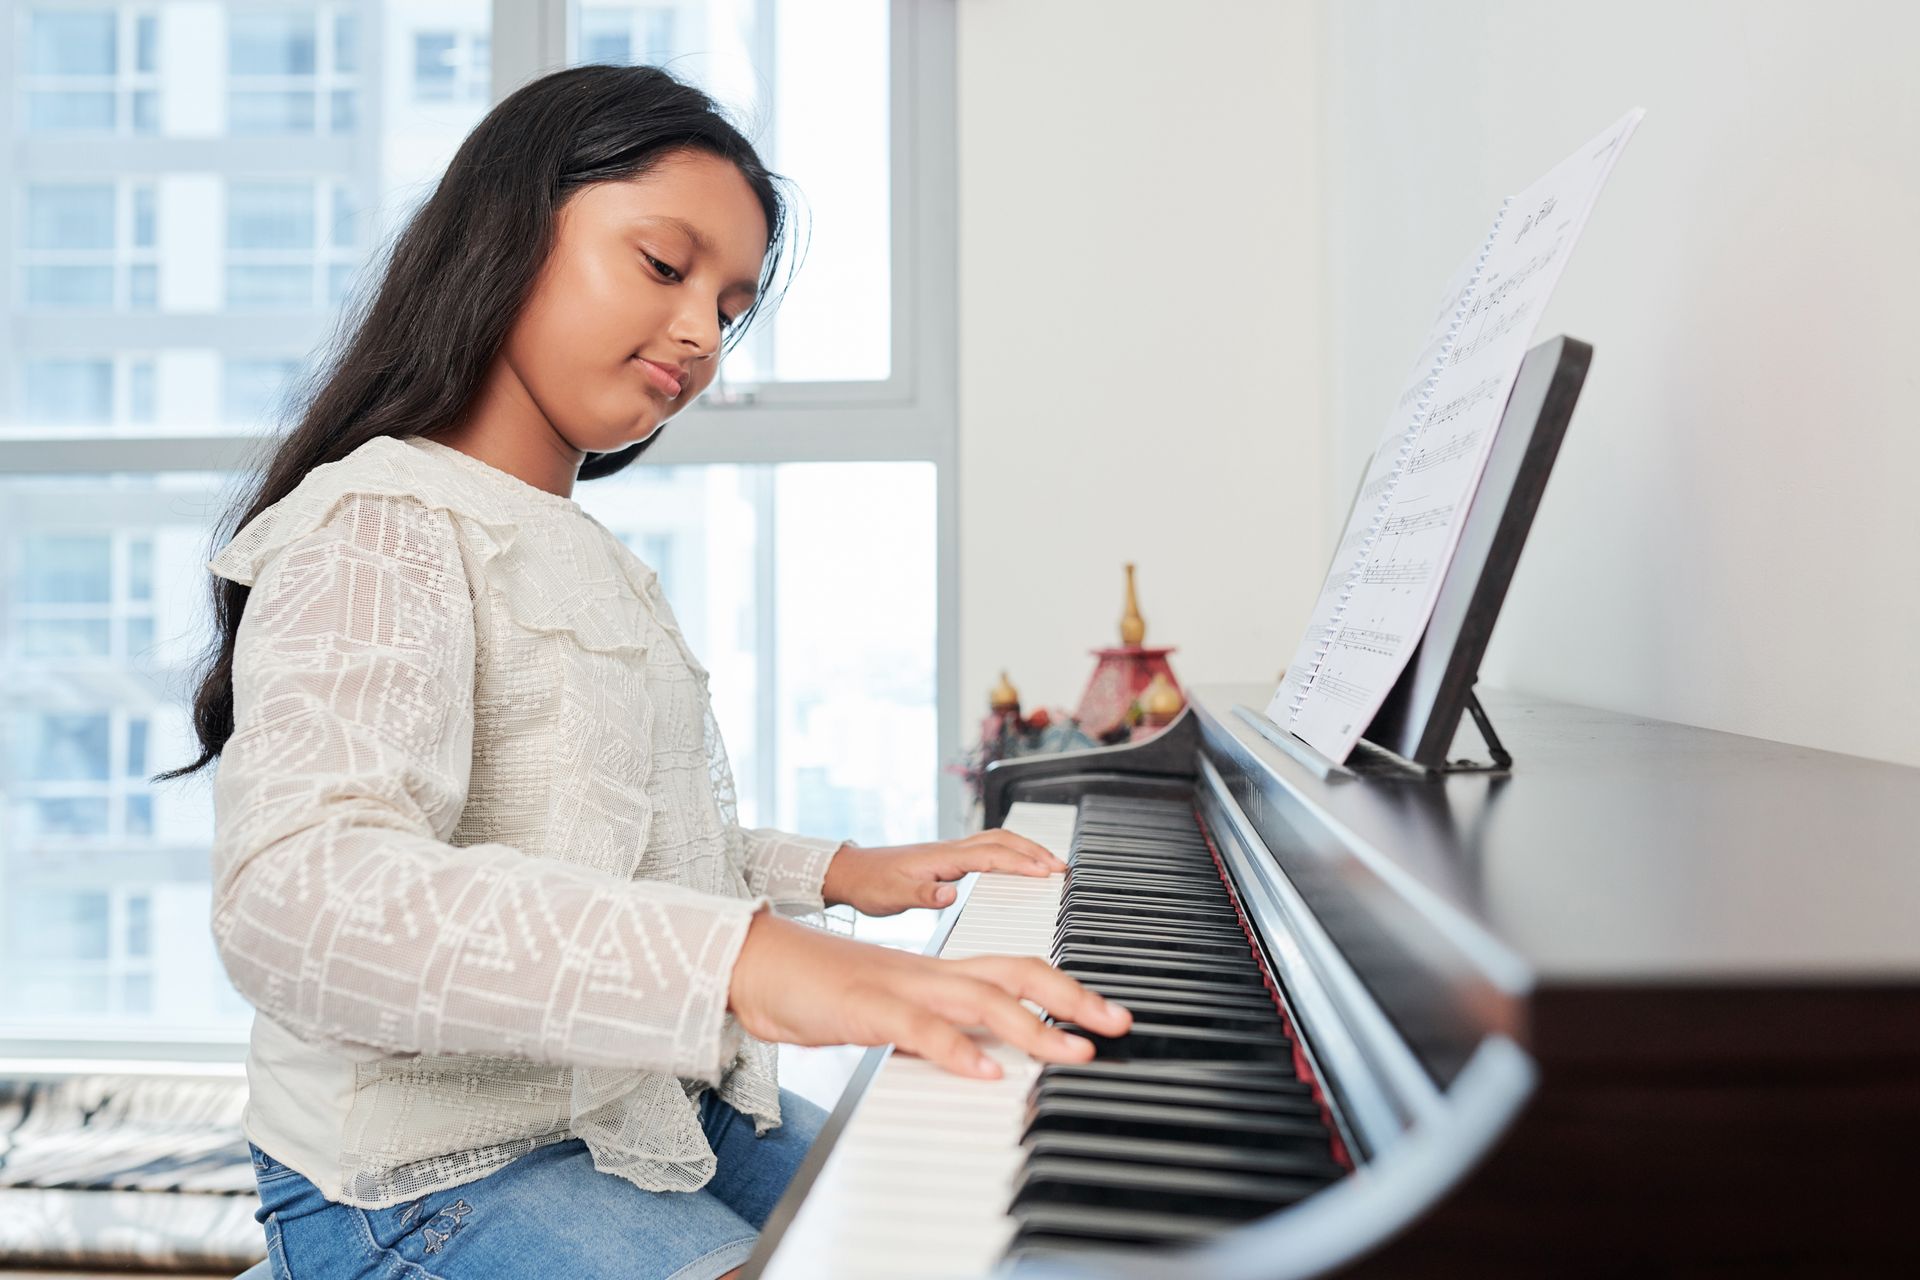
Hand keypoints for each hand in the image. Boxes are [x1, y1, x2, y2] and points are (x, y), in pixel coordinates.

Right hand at [727, 909, 1131, 1078]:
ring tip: (1074, 1052)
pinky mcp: (866, 1008)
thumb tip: (978, 1058)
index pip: (1018, 969)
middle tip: (1118, 1024)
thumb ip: (935, 1031)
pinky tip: (987, 1070)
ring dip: (1034, 1027)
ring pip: (982, 996)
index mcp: (939, 972)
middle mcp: (931, 972)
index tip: (1109, 1015)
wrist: (757, 963)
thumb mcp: (891, 1015)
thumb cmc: (819, 990)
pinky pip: (921, 1027)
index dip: (1068, 989)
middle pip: (1019, 971)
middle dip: (1075, 999)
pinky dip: (958, 1049)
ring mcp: (901, 986)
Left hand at [820, 829, 1068, 915]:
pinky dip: (1009, 854)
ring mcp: (950, 853)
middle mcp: (950, 850)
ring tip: (1049, 865)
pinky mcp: (947, 860)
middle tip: (1061, 868)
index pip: (992, 856)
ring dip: (1025, 849)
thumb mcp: (893, 895)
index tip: (1048, 872)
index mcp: (943, 858)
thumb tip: (950, 894)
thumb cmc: (870, 884)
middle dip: (1034, 851)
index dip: (1022, 863)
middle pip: (1002, 841)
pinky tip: (1016, 866)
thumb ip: (923, 895)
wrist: (850, 873)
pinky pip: (987, 850)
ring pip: (997, 842)